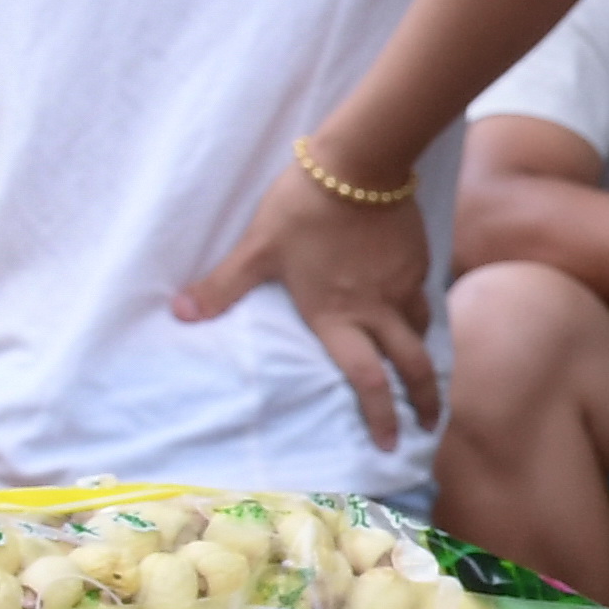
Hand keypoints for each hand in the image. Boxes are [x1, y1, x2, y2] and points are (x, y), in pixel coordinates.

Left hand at [177, 156, 440, 445]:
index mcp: (337, 316)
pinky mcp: (418, 258)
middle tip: (428, 424)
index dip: (380, 416)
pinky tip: (409, 304)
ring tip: (420, 367)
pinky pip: (422, 294)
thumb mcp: (257, 248)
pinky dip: (418, 310)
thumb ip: (223, 285)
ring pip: (422, 331)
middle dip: (425, 401)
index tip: (387, 443)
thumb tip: (180, 313)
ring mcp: (402, 284)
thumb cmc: (303, 208)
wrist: (360, 165)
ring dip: (421, 355)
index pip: (367, 381)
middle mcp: (376, 309)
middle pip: (414, 366)